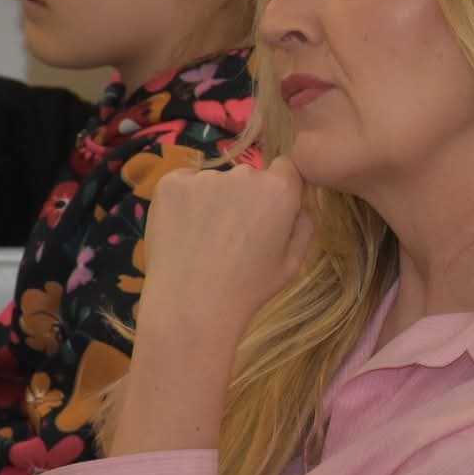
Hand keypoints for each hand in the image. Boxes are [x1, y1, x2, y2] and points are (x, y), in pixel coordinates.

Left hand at [139, 155, 314, 355]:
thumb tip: (297, 208)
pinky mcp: (171, 182)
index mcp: (279, 189)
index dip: (276, 189)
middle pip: (248, 176)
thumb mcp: (292, 265)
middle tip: (231, 234)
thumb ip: (302, 227)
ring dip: (212, 200)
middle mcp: (244, 174)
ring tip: (203, 238)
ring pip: (214, 181)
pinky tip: (183, 231)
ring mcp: (204, 176)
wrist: (191, 306)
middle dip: (243, 197)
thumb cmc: (248, 290)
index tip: (264, 212)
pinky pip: (184, 184)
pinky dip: (184, 201)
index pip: (284, 168)